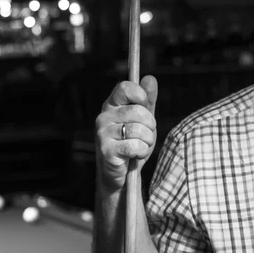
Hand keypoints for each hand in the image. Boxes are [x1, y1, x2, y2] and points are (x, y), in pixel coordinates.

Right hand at [95, 75, 157, 191]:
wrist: (123, 173)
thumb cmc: (133, 143)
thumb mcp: (144, 120)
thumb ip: (148, 100)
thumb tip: (150, 78)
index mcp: (112, 105)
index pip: (125, 87)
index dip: (140, 95)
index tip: (146, 105)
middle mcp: (104, 116)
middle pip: (138, 111)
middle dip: (151, 125)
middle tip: (146, 135)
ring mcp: (103, 133)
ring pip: (139, 130)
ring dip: (148, 141)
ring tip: (141, 146)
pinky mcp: (106, 150)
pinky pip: (135, 146)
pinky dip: (142, 152)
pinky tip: (136, 155)